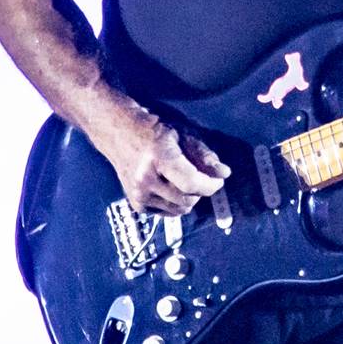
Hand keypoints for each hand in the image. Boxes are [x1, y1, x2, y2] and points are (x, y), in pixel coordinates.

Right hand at [96, 109, 230, 216]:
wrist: (119, 132)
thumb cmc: (155, 130)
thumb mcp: (183, 134)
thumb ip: (204, 155)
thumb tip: (223, 174)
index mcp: (158, 158)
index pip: (190, 183)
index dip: (210, 185)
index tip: (218, 181)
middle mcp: (145, 179)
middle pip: (187, 199)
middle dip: (200, 191)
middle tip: (200, 177)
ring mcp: (138, 194)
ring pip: (179, 209)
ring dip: (189, 198)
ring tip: (184, 180)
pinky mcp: (137, 204)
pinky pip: (168, 213)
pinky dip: (175, 203)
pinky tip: (171, 187)